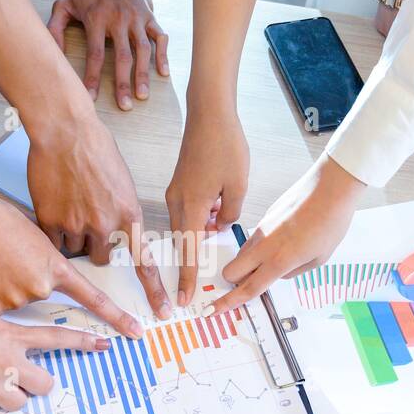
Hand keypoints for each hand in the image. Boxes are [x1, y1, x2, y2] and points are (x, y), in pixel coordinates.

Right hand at [0, 132, 143, 336]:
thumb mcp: (37, 234)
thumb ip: (48, 260)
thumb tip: (48, 276)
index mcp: (58, 267)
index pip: (93, 297)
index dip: (115, 316)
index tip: (134, 332)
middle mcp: (42, 287)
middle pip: (40, 296)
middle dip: (27, 282)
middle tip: (10, 258)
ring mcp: (17, 298)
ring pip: (14, 302)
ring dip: (5, 286)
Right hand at [0, 289, 109, 413]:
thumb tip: (5, 336)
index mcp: (10, 335)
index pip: (56, 337)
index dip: (83, 342)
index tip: (103, 345)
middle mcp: (5, 361)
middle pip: (44, 386)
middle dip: (37, 385)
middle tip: (23, 379)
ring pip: (17, 405)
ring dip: (8, 398)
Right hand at [26, 109, 170, 317]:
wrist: (65, 130)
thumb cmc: (95, 148)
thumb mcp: (122, 182)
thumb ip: (121, 212)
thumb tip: (116, 231)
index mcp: (129, 215)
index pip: (144, 261)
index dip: (154, 290)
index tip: (162, 311)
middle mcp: (105, 225)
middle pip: (101, 258)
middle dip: (95, 246)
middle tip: (87, 219)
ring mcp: (76, 224)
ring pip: (75, 250)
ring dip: (72, 236)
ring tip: (70, 204)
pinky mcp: (50, 220)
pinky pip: (52, 240)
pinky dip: (52, 228)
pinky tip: (54, 204)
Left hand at [48, 0, 168, 110]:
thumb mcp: (63, 4)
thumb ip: (54, 28)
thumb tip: (52, 54)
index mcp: (97, 19)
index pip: (95, 54)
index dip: (92, 78)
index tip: (91, 98)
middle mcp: (119, 20)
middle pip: (122, 57)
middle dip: (123, 83)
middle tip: (124, 106)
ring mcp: (137, 18)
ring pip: (143, 50)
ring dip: (143, 75)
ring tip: (142, 96)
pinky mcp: (149, 16)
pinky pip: (159, 37)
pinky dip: (162, 55)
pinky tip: (163, 73)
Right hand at [165, 104, 249, 306]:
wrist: (209, 114)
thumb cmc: (224, 147)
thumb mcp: (237, 186)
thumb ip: (230, 214)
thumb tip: (221, 225)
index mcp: (191, 207)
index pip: (189, 252)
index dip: (188, 278)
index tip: (185, 299)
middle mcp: (177, 202)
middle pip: (185, 240)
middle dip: (195, 254)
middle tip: (206, 264)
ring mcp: (175, 192)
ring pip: (188, 224)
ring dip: (203, 228)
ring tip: (223, 207)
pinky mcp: (180, 184)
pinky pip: (189, 210)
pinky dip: (202, 215)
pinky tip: (218, 200)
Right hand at [206, 156, 365, 315]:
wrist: (331, 187)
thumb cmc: (331, 222)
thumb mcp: (319, 258)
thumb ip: (293, 271)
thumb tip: (278, 273)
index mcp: (280, 260)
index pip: (248, 288)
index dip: (229, 302)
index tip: (214, 310)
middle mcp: (264, 246)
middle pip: (231, 272)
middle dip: (236, 281)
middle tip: (254, 280)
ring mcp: (261, 230)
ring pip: (240, 255)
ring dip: (249, 264)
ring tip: (278, 256)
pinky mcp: (263, 218)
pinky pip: (252, 241)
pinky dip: (258, 248)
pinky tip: (283, 240)